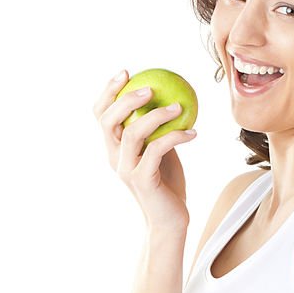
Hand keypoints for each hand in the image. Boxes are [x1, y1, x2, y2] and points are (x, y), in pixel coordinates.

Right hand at [93, 69, 196, 232]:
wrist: (169, 220)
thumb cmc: (166, 183)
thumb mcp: (159, 150)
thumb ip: (156, 129)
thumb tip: (170, 96)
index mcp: (114, 147)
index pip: (100, 114)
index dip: (108, 91)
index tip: (126, 72)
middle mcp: (114, 157)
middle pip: (107, 120)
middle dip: (126, 98)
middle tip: (150, 87)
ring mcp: (126, 169)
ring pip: (132, 133)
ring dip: (157, 115)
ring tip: (179, 106)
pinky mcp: (142, 180)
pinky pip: (157, 149)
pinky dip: (176, 136)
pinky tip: (193, 132)